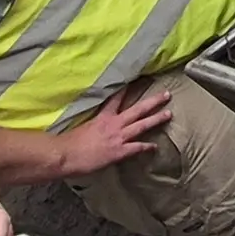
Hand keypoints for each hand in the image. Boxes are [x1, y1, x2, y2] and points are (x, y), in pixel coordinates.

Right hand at [50, 86, 172, 177]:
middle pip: (138, 109)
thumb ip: (92, 123)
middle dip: (153, 101)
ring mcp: (118, 137)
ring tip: (169, 114)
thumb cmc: (69, 143)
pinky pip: (137, 147)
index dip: (128, 89)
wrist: (65, 155)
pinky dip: (147, 147)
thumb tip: (93, 124)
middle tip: (167, 94)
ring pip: (142, 125)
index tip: (138, 80)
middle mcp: (114, 124)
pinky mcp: (119, 151)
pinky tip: (155, 147)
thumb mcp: (81, 126)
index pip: (117, 98)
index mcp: (103, 117)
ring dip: (157, 119)